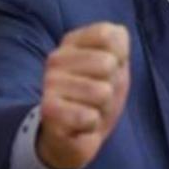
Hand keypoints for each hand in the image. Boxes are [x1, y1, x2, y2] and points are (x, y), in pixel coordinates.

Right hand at [37, 22, 129, 168]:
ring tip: (91, 108)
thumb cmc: (99, 93)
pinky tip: (81, 124)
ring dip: (103, 107)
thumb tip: (116, 35)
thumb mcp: (117, 64)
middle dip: (112, 85)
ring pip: (102, 92)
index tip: (111, 68)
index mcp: (73, 42)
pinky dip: (92, 124)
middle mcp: (56, 58)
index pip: (108, 34)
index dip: (120, 55)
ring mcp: (50, 83)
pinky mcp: (48, 110)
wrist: (76, 135)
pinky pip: (89, 117)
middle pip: (107, 63)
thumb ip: (118, 43)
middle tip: (100, 94)